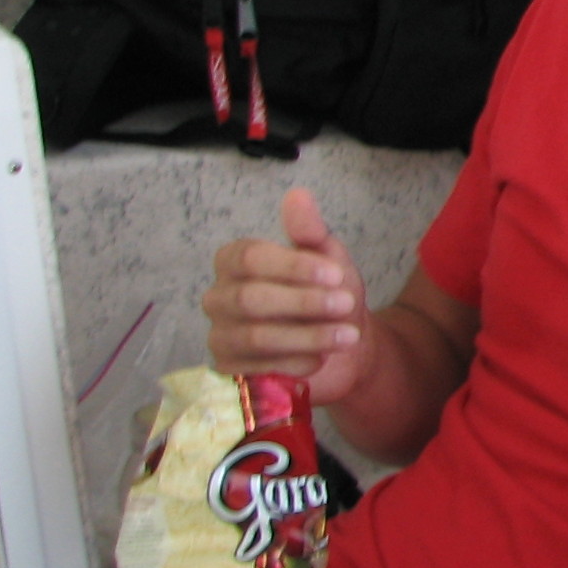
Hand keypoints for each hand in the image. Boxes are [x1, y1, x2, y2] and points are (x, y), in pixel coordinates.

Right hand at [202, 188, 377, 400]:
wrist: (345, 344)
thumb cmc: (329, 293)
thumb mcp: (328, 258)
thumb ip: (310, 231)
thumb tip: (298, 195)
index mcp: (235, 261)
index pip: (250, 258)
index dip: (293, 267)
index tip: (336, 274)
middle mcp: (219, 297)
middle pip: (250, 300)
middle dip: (304, 303)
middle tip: (346, 304)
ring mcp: (221, 336)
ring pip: (256, 337)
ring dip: (308, 336)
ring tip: (348, 335)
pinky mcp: (231, 372)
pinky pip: (259, 370)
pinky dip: (297, 363)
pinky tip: (321, 358)